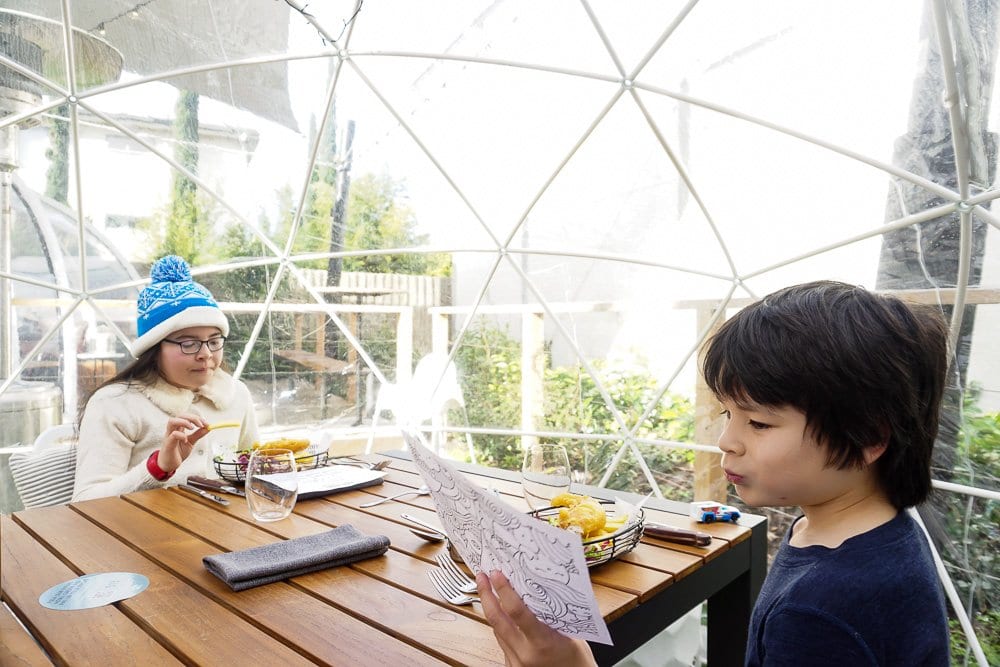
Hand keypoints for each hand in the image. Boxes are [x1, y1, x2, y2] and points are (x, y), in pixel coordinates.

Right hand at [158, 413, 208, 472]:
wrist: (169, 465)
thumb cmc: (177, 453)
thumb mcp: (191, 442)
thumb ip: (198, 434)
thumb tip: (208, 428)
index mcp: (178, 428)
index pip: (187, 417)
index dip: (197, 418)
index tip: (207, 424)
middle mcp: (172, 430)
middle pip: (180, 415)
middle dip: (192, 417)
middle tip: (201, 424)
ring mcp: (168, 436)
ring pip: (172, 421)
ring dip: (184, 422)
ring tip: (192, 428)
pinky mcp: (168, 444)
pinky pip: (172, 435)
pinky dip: (181, 435)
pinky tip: (186, 440)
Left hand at [476, 571, 596, 666]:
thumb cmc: (576, 660)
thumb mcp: (569, 633)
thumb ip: (550, 615)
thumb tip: (533, 590)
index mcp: (542, 643)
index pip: (516, 612)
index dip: (503, 590)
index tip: (496, 574)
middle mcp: (525, 654)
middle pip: (496, 619)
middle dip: (486, 595)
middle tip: (482, 577)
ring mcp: (515, 663)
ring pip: (496, 629)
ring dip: (491, 610)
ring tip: (489, 591)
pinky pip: (501, 642)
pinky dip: (501, 627)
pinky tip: (502, 616)